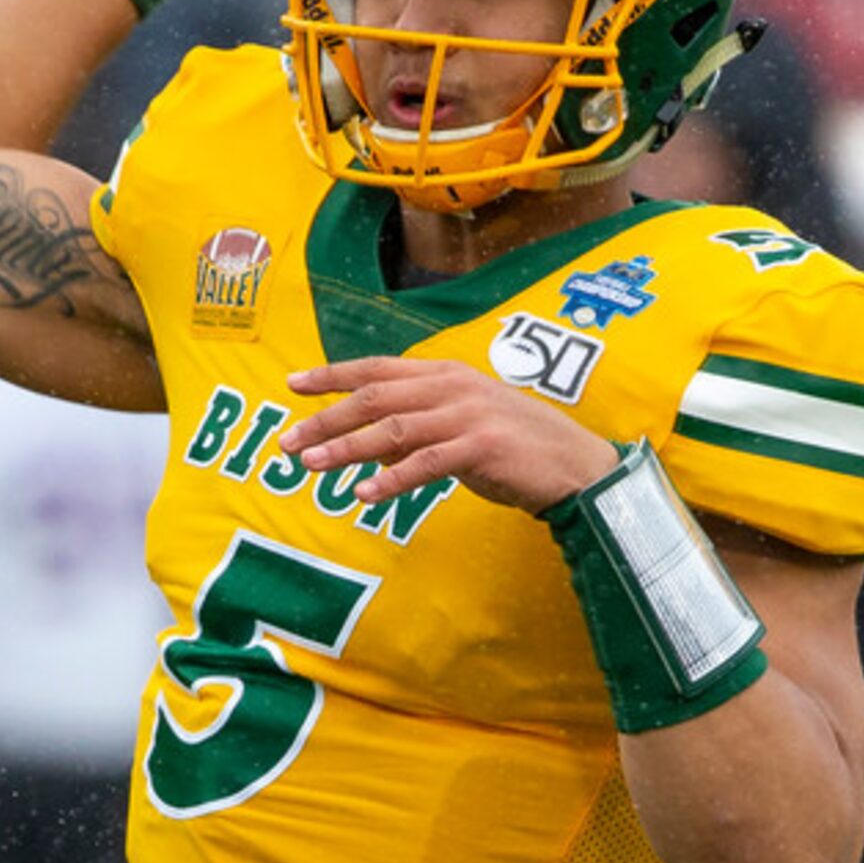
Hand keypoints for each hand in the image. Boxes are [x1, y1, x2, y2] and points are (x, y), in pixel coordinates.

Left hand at [283, 357, 619, 514]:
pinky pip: (427, 464)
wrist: (574, 465)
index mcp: (446, 373)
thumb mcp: (465, 421)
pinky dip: (392, 479)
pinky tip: (364, 495)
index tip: (293, 384)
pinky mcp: (484, 447)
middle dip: (327, 418)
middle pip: (376, 397)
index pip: (378, 368)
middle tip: (288, 442)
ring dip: (347, 448)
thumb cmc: (516, 447)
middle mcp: (453, 387)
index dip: (333, 375)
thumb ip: (423, 420)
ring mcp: (470, 415)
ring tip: (312, 466)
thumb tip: (371, 437)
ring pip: (394, 429)